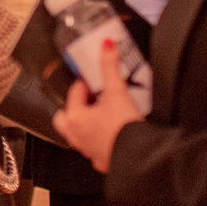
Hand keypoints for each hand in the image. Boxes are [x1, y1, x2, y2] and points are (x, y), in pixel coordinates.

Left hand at [51, 45, 136, 172]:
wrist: (140, 154)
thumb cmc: (124, 128)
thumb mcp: (117, 91)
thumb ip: (110, 66)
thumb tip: (106, 46)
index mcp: (75, 118)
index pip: (74, 93)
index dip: (84, 83)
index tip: (93, 79)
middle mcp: (77, 136)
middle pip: (66, 117)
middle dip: (75, 106)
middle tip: (90, 97)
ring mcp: (88, 150)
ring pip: (78, 134)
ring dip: (86, 123)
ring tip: (102, 113)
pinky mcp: (101, 159)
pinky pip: (94, 148)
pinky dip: (99, 139)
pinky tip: (111, 133)